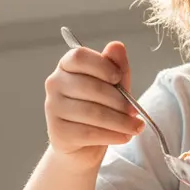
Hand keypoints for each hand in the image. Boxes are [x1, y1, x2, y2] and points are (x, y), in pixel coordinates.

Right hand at [44, 41, 143, 171]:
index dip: (101, 65)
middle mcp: (55, 84)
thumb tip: (117, 46)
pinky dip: (113, 135)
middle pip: (91, 87)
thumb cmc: (101, 106)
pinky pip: (90, 132)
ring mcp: (53, 108)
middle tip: (135, 111)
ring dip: (121, 122)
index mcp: (67, 66)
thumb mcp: (114, 84)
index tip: (118, 78)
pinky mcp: (58, 132)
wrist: (84, 143)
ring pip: (93, 113)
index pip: (79, 56)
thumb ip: (117, 65)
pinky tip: (125, 136)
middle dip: (120, 101)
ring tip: (136, 127)